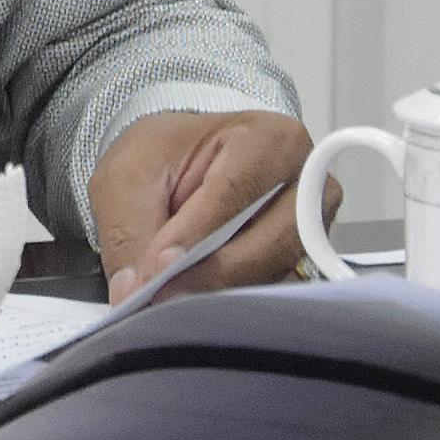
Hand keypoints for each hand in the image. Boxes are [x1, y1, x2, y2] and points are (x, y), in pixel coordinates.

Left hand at [90, 108, 316, 298]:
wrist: (177, 163)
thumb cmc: (162, 156)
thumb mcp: (128, 177)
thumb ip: (131, 232)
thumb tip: (134, 292)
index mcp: (271, 140)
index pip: (237, 190)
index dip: (197, 232)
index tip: (159, 265)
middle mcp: (306, 185)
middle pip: (271, 240)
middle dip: (211, 271)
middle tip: (159, 292)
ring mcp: (311, 229)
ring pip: (272, 273)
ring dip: (218, 289)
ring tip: (168, 298)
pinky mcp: (299, 262)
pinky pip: (269, 288)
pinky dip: (227, 298)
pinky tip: (190, 299)